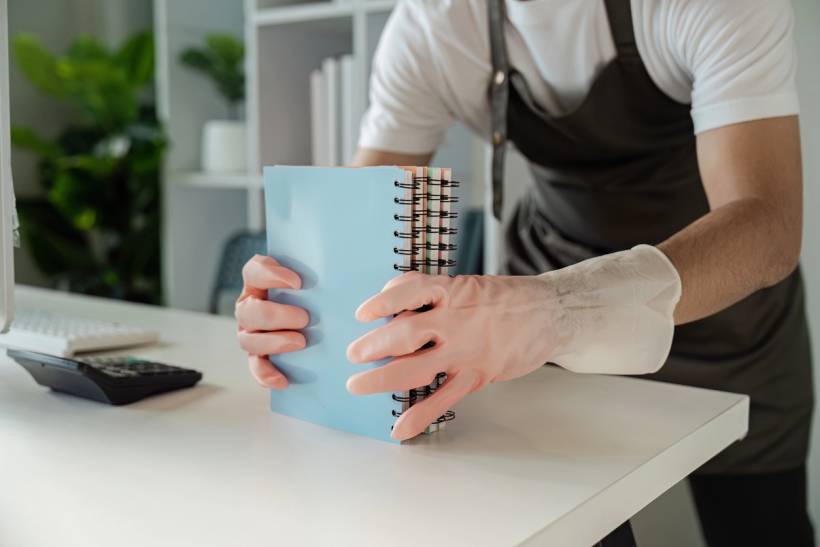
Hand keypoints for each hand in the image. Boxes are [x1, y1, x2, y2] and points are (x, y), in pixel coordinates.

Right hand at [235, 255, 308, 388]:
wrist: (315, 312)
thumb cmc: (312, 289)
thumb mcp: (312, 274)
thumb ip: (317, 268)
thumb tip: (338, 267)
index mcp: (257, 282)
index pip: (253, 272)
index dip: (271, 275)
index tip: (298, 282)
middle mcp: (249, 306)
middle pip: (249, 310)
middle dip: (275, 315)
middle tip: (304, 317)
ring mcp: (250, 331)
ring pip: (248, 339)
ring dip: (273, 342)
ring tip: (300, 342)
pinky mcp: (258, 355)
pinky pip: (255, 367)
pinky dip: (266, 375)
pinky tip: (284, 380)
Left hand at [345, 245, 680, 440]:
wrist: (549, 314)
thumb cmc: (501, 298)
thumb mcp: (465, 283)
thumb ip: (427, 289)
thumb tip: (387, 294)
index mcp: (452, 291)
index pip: (411, 292)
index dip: (384, 302)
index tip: (362, 313)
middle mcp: (456, 320)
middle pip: (407, 334)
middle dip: (374, 346)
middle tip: (352, 355)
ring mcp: (466, 351)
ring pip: (418, 369)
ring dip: (383, 379)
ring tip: (358, 386)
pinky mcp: (476, 376)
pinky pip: (443, 400)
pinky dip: (419, 416)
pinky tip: (400, 428)